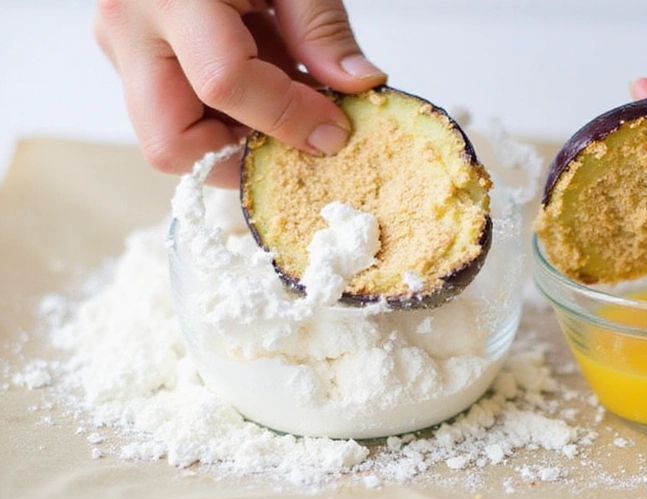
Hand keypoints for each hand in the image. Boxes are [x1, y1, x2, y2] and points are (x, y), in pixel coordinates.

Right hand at [94, 0, 385, 185]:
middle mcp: (129, 30)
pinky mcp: (132, 67)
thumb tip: (359, 86)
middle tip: (293, 142)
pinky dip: (225, 126)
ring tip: (276, 104)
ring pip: (172, 144)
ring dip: (234, 144)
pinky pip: (179, 124)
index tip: (336, 130)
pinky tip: (257, 92)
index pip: (225, 83)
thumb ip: (321, 26)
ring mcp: (122, 52)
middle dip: (240, 158)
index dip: (290, 118)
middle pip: (172, 143)